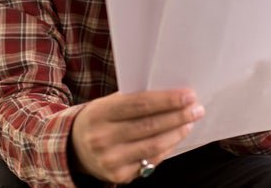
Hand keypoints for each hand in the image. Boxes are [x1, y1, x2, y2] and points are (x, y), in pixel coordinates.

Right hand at [71, 89, 204, 183]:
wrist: (74, 149)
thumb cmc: (98, 120)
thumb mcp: (107, 104)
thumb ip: (133, 99)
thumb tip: (171, 95)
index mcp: (99, 113)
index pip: (140, 104)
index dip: (167, 100)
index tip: (188, 95)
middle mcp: (103, 138)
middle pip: (149, 125)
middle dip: (178, 116)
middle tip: (196, 108)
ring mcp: (110, 160)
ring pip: (154, 146)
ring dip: (177, 133)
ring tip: (190, 121)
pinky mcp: (119, 176)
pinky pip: (151, 161)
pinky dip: (167, 147)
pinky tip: (176, 137)